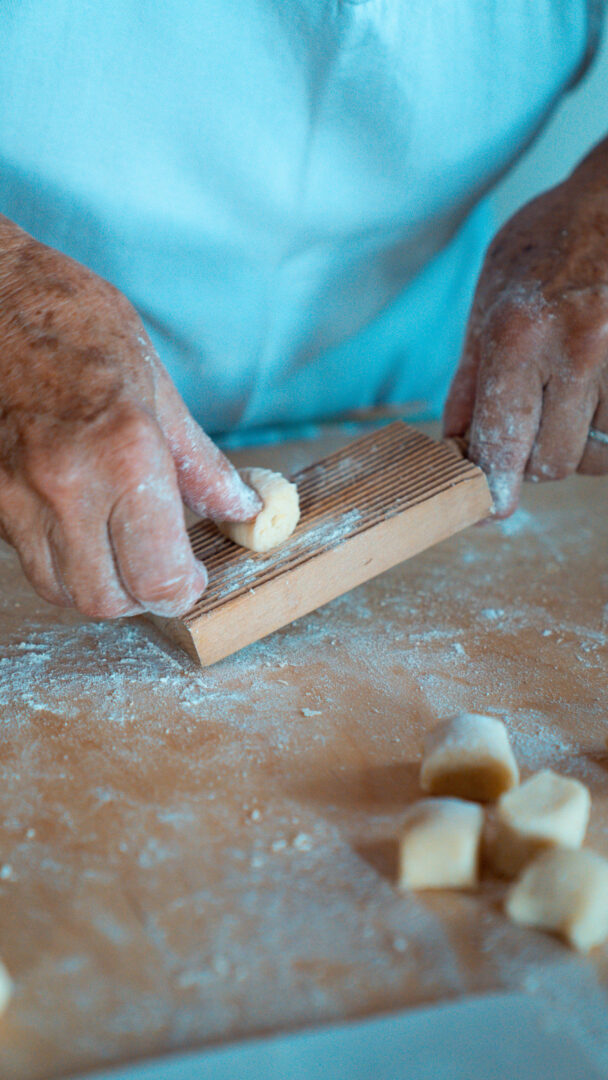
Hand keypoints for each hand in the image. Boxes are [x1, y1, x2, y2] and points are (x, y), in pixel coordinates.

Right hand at [0, 217, 260, 616]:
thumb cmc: (75, 325)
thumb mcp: (156, 385)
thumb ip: (200, 463)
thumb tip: (241, 508)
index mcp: (125, 454)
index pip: (157, 574)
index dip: (182, 589)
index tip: (193, 577)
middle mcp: (67, 486)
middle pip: (105, 600)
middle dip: (142, 597)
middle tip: (162, 571)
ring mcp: (18, 497)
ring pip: (61, 590)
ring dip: (100, 586)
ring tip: (124, 551)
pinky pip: (32, 559)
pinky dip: (64, 561)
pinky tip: (84, 527)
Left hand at [444, 136, 607, 516]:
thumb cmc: (549, 245)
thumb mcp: (490, 300)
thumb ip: (471, 380)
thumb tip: (455, 444)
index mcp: (520, 336)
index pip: (503, 441)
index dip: (494, 486)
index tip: (491, 509)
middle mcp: (577, 351)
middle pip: (554, 462)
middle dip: (535, 460)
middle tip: (531, 428)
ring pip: (597, 455)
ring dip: (578, 445)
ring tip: (570, 400)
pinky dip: (607, 434)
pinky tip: (597, 402)